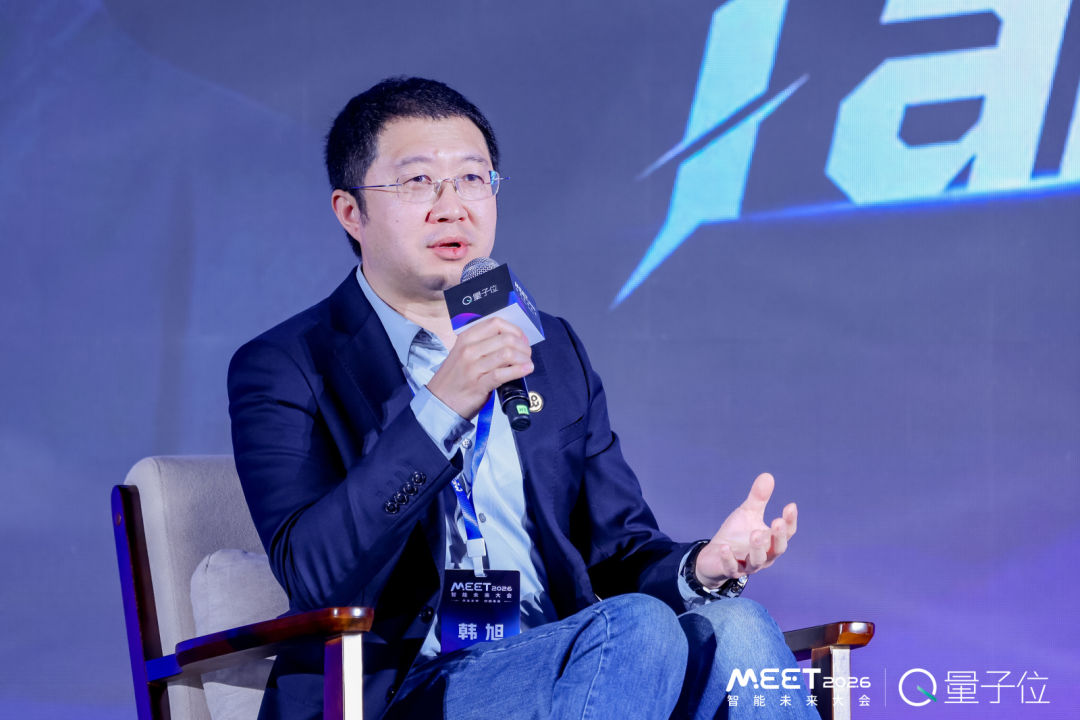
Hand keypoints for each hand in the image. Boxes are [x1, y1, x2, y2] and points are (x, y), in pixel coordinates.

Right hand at [426, 317, 532, 419]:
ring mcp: (473, 367)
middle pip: (506, 338)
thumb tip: (510, 343)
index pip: (496, 323)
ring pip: (506, 354)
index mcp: (466, 338)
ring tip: (527, 363)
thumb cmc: (454, 378)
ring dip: (523, 358)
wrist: (439, 402)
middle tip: (527, 354)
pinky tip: (525, 370)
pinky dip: (518, 371)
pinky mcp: (478, 385)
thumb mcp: (463, 354)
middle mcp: (469, 350)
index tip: (522, 339)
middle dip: (523, 346)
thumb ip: (483, 346)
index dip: (514, 330)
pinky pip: (502, 374)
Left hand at [694, 473, 797, 588]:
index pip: (786, 533)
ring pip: (757, 560)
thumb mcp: (747, 513)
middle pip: (777, 549)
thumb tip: (768, 475)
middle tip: (777, 522)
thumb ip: (758, 498)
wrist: (714, 556)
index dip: (790, 521)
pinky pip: (731, 567)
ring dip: (757, 548)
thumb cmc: (736, 535)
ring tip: (755, 533)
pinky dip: (728, 559)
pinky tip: (724, 547)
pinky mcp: (730, 571)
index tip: (791, 506)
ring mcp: (748, 565)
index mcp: (771, 541)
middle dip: (778, 537)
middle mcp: (764, 556)